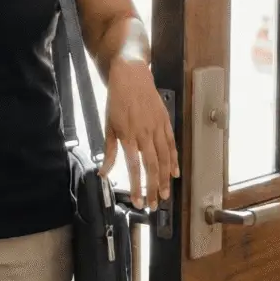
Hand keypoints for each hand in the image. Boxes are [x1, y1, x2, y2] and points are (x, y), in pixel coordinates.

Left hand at [99, 57, 179, 209]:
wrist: (131, 76)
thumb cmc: (116, 101)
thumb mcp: (107, 125)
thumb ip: (108, 151)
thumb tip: (104, 172)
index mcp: (128, 135)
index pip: (134, 167)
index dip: (137, 186)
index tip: (138, 201)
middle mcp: (144, 134)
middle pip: (152, 166)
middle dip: (153, 188)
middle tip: (155, 204)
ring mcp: (157, 128)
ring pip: (164, 158)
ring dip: (165, 179)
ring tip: (165, 194)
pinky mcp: (165, 122)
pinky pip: (172, 144)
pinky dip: (174, 160)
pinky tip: (175, 173)